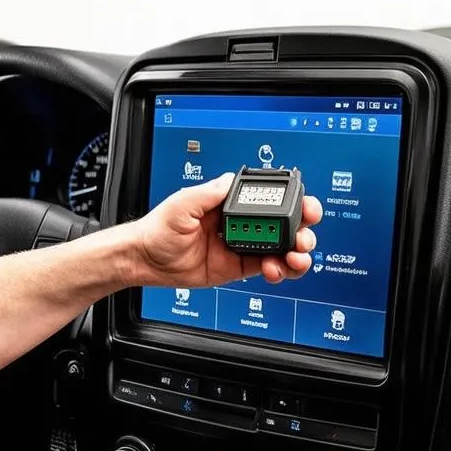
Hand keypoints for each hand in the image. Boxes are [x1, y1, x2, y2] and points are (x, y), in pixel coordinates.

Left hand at [130, 172, 322, 287]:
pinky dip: (279, 270)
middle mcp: (241, 222)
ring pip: (281, 247)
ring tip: (296, 257)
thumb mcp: (182, 203)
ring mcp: (241, 245)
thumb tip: (231, 180)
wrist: (146, 260)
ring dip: (296, 252)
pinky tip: (275, 269)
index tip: (304, 206)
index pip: (269, 198)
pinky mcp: (238, 267)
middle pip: (284, 223)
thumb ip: (208, 193)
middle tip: (303, 236)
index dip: (292, 202)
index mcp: (230, 202)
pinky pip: (267, 267)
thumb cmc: (159, 229)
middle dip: (302, 228)